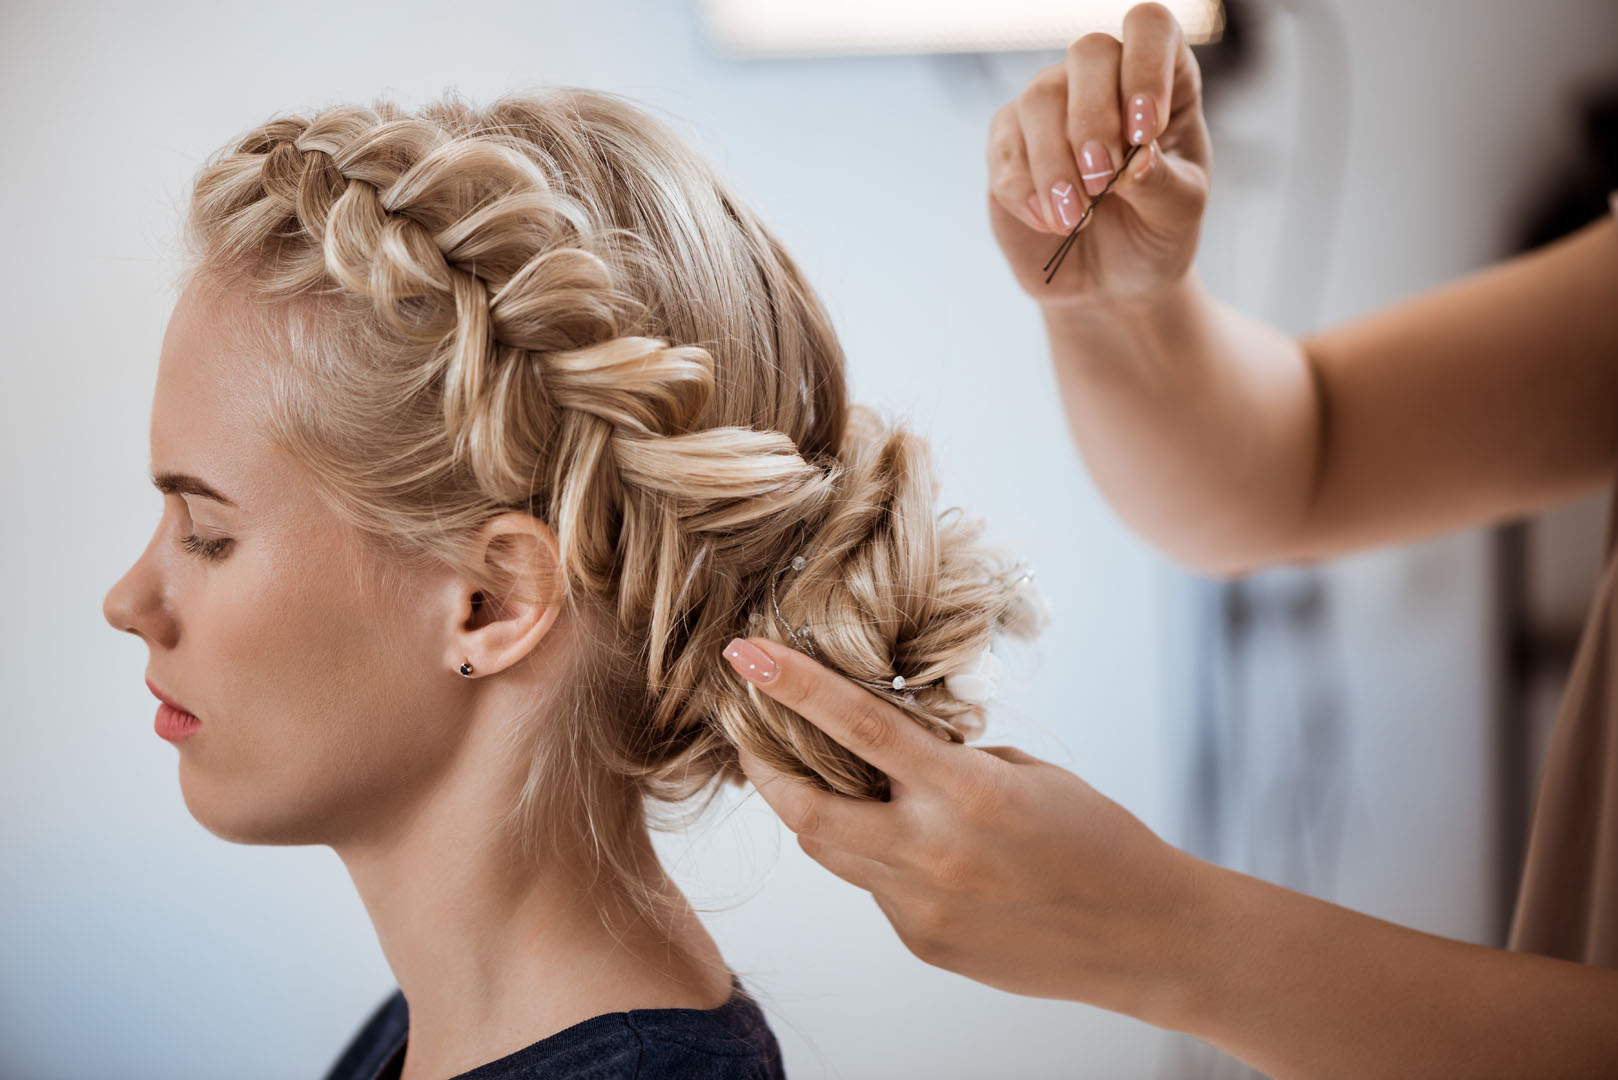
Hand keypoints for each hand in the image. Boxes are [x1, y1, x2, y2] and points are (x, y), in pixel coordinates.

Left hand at [725, 636, 1206, 1019]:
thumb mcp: (1025, 775)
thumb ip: (947, 760)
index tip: (744, 656)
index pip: (859, 728)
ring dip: (814, 810)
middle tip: (745, 730)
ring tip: (821, 779)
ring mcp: (922, 907)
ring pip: (831, 850)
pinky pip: (873, 888)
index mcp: (969, 794)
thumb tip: (883, 745)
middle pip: (806, 810)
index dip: (794, 686)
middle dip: (762, 766)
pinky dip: (874, 855)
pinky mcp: (923, 943)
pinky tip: (912, 845)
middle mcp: (933, 853)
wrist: (1145, 936)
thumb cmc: (1098, 840)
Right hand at [987, 2, 1211, 306]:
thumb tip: (1134, 160)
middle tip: (1106, 183)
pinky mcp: (1007, 147)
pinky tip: (1053, 224)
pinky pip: (1005, 154)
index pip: (1148, 28)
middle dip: (1096, 119)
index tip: (1146, 131)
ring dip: (1058, 165)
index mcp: (1160, 78)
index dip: (1145, 66)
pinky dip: (1028, 193)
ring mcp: (1049, 107)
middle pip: (1088, 52)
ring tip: (1078, 219)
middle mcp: (1101, 79)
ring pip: (1039, 100)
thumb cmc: (1155, 230)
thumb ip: (1161, 181)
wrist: (1113, 281)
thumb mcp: (1177, 211)